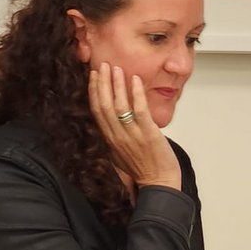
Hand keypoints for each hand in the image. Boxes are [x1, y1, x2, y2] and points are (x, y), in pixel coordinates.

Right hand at [87, 62, 181, 190]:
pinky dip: (136, 94)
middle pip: (104, 105)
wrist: (157, 184)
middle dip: (102, 83)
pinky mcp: (148, 135)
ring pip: (119, 106)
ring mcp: (132, 135)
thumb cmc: (142, 169)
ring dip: (116, 85)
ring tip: (116, 68)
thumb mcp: (120, 153)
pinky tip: (135, 80)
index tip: (93, 75)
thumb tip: (115, 119)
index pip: (96, 111)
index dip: (94, 91)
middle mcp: (117, 136)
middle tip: (103, 65)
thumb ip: (116, 136)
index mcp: (109, 140)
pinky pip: (139, 110)